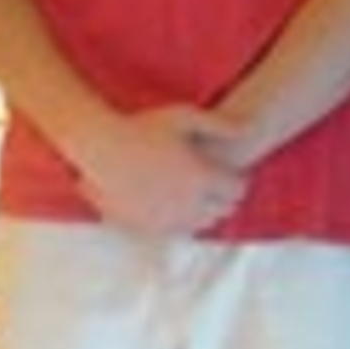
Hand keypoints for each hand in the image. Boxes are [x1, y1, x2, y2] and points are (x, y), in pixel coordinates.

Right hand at [76, 103, 249, 235]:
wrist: (100, 149)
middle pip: (224, 210)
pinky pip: (179, 232)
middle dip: (225, 198)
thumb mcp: (183, 116)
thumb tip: (248, 128)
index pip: (237, 189)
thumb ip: (218, 123)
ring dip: (206, 211)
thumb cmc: (142, 128)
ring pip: (203, 225)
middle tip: (217, 184)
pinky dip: (183, 222)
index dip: (239, 180)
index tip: (232, 173)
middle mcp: (188, 203)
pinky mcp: (149, 228)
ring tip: (196, 194)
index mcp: (201, 176)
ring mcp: (168, 219)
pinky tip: (175, 204)